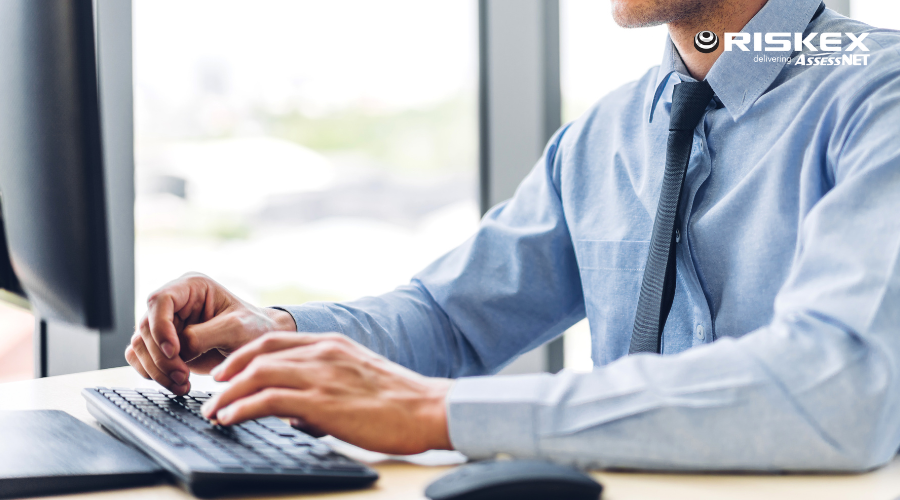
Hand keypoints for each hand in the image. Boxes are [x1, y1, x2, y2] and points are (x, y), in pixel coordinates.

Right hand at [125, 273, 295, 394]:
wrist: (258, 347)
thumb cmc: (253, 329)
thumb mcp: (235, 328)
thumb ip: (203, 336)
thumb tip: (178, 350)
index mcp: (191, 287)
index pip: (160, 300)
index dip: (161, 327)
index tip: (175, 351)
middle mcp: (175, 304)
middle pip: (146, 328)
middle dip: (161, 358)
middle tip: (183, 376)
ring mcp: (166, 325)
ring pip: (140, 346)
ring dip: (156, 370)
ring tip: (182, 383)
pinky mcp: (163, 346)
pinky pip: (141, 359)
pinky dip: (153, 375)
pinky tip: (176, 384)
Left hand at [200, 333, 453, 454]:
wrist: (429, 409)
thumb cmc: (401, 401)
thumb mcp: (358, 380)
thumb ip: (325, 387)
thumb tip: (294, 416)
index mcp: (333, 344)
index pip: (276, 340)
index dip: (244, 355)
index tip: (228, 371)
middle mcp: (324, 352)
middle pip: (259, 353)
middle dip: (229, 372)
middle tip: (213, 391)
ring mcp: (322, 374)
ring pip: (258, 373)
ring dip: (228, 394)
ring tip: (214, 412)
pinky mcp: (322, 401)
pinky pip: (268, 399)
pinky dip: (242, 408)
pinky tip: (231, 419)